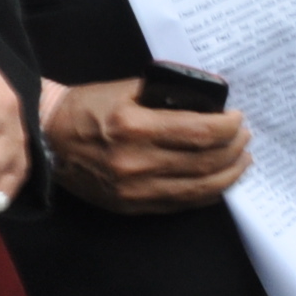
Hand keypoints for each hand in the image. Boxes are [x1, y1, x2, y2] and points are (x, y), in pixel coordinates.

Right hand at [44, 78, 249, 214]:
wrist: (50, 139)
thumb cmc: (90, 107)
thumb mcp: (128, 89)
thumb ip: (167, 94)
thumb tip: (210, 97)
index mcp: (136, 127)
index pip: (199, 133)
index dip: (227, 128)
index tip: (239, 118)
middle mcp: (138, 163)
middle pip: (204, 163)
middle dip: (234, 149)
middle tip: (245, 137)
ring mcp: (135, 190)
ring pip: (197, 190)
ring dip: (228, 175)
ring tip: (242, 161)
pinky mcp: (132, 207)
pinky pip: (179, 204)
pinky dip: (206, 194)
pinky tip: (218, 182)